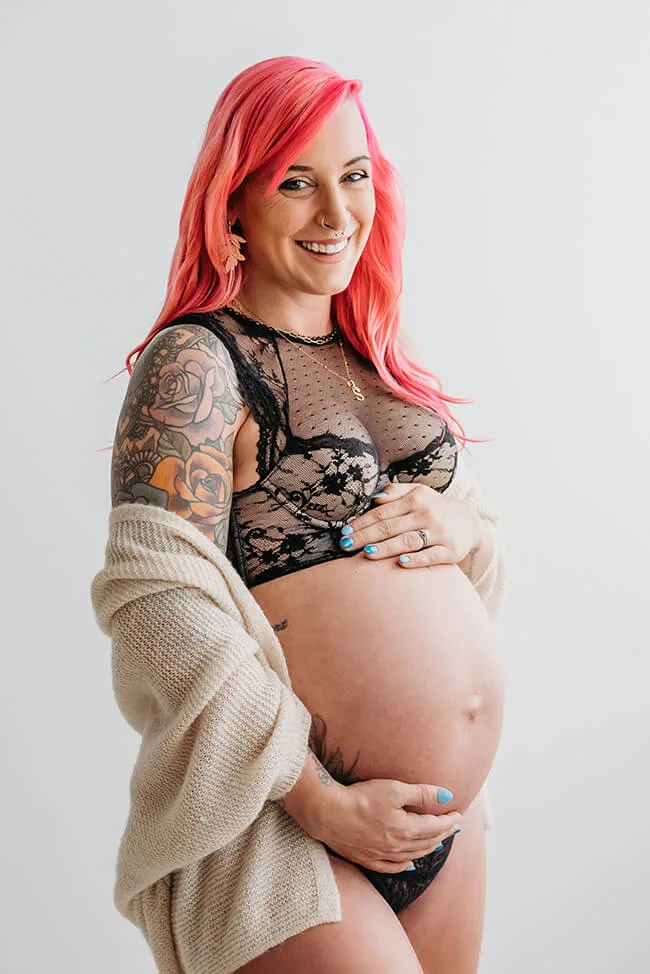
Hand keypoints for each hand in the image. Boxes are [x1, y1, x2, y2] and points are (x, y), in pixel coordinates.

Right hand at [315, 777, 462, 872]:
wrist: (328, 813)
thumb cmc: (361, 797)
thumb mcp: (395, 789)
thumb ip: (422, 794)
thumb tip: (447, 797)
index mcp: (407, 829)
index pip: (435, 827)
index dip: (449, 821)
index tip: (458, 814)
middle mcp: (397, 847)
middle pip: (427, 843)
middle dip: (443, 834)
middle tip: (453, 827)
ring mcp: (382, 855)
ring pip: (413, 856)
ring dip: (428, 849)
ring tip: (438, 843)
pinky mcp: (367, 859)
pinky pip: (392, 867)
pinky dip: (406, 866)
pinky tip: (410, 864)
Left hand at [340, 481, 480, 567]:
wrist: (469, 521)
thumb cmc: (434, 507)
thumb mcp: (418, 492)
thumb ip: (395, 491)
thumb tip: (373, 498)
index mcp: (416, 499)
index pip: (383, 511)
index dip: (362, 522)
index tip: (344, 532)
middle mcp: (427, 514)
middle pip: (391, 527)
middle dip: (366, 536)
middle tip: (346, 545)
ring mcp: (440, 533)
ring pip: (408, 540)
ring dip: (387, 547)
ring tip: (367, 553)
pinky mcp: (450, 550)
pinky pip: (431, 555)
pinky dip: (416, 559)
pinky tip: (401, 562)